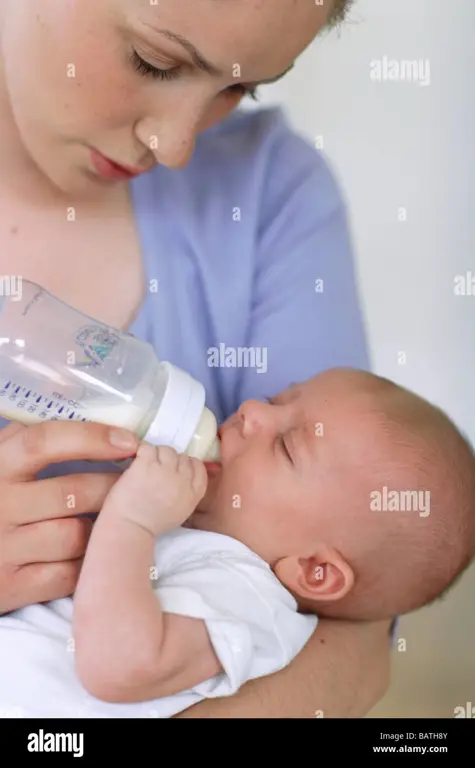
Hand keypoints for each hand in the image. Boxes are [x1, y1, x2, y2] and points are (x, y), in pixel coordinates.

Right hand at [0, 420, 138, 612]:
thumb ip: (19, 440)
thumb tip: (72, 409)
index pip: (45, 442)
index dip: (91, 438)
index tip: (128, 441)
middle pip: (74, 492)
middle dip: (114, 488)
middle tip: (135, 486)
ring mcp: (2, 550)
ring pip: (77, 536)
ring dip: (103, 528)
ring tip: (114, 521)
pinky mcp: (10, 588)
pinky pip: (68, 576)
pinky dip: (88, 565)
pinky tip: (93, 555)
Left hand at [101, 442, 207, 536]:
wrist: (130, 528)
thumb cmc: (151, 524)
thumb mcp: (182, 511)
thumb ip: (187, 491)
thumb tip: (183, 475)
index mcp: (194, 493)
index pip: (198, 465)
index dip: (187, 463)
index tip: (175, 468)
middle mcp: (182, 479)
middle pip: (181, 456)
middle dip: (170, 460)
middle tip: (157, 469)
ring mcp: (165, 470)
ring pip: (166, 449)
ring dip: (156, 455)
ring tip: (146, 466)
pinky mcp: (146, 464)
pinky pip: (147, 448)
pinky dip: (141, 452)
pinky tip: (136, 462)